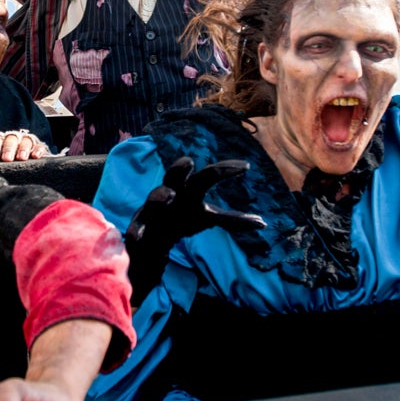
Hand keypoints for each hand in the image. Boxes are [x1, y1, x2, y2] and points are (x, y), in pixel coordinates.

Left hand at [0, 128, 51, 161]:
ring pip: (25, 140)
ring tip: (22, 158)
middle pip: (11, 139)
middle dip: (9, 148)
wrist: (13, 174)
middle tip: (8, 158)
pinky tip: (36, 156)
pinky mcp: (37, 149)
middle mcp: (11, 140)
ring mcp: (25, 143)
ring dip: (24, 148)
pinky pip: (39, 146)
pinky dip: (38, 149)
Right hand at [125, 157, 264, 300]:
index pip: (209, 176)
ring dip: (160, 196)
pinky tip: (136, 237)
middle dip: (180, 169)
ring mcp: (153, 210)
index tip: (246, 167)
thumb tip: (263, 223)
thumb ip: (232, 220)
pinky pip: (136, 228)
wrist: (154, 239)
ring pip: (154, 199)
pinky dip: (136, 232)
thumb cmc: (183, 220)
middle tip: (189, 162)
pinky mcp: (139, 227)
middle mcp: (171, 193)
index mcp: (189, 189)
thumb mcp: (207, 218)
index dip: (225, 170)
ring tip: (169, 197)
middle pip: (174, 176)